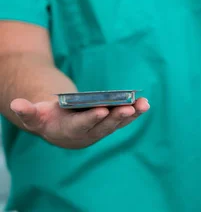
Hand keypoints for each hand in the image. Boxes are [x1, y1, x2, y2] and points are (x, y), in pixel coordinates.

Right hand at [10, 97, 149, 148]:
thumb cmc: (45, 117)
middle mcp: (85, 135)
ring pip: (116, 124)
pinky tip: (145, 104)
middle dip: (116, 117)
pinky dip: (134, 112)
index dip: (91, 119)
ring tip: (143, 104)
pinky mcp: (109, 125)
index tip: (102, 110)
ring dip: (131, 115)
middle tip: (128, 107)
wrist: (56, 126)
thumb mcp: (33, 114)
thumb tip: (16, 104)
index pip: (80, 126)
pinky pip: (123, 120)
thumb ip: (27, 111)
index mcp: (67, 131)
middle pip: (103, 127)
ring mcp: (99, 131)